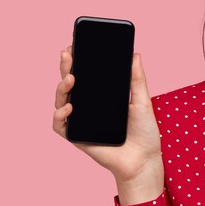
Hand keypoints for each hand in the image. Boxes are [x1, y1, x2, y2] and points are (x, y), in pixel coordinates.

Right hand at [53, 47, 163, 186]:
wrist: (144, 160)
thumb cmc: (144, 132)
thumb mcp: (143, 101)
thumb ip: (137, 79)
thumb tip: (135, 54)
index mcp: (101, 96)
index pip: (86, 75)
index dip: (77, 60)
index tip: (74, 45)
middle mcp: (88, 106)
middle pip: (70, 84)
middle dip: (65, 67)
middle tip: (67, 53)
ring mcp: (81, 121)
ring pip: (61, 100)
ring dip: (61, 88)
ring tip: (70, 79)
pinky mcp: (77, 137)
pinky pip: (60, 125)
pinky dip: (60, 115)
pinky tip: (69, 108)